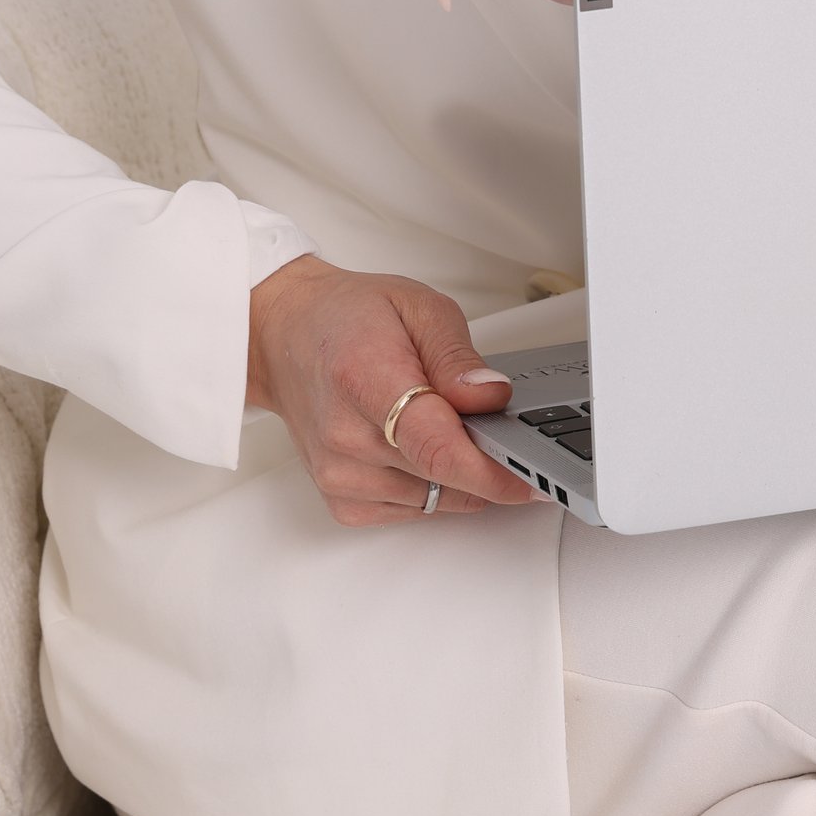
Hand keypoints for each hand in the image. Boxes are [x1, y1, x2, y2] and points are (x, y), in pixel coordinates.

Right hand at [246, 255, 541, 524]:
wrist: (286, 337)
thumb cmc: (347, 318)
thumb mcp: (418, 306)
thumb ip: (458, 356)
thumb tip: (490, 397)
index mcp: (364, 378)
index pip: (435, 445)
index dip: (489, 469)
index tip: (530, 476)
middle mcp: (345, 437)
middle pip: (442, 475)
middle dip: (484, 457)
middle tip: (495, 424)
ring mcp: (339, 475)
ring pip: (435, 498)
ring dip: (457, 471)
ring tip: (439, 418)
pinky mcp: (341, 500)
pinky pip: (414, 509)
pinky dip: (431, 485)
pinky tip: (418, 445)